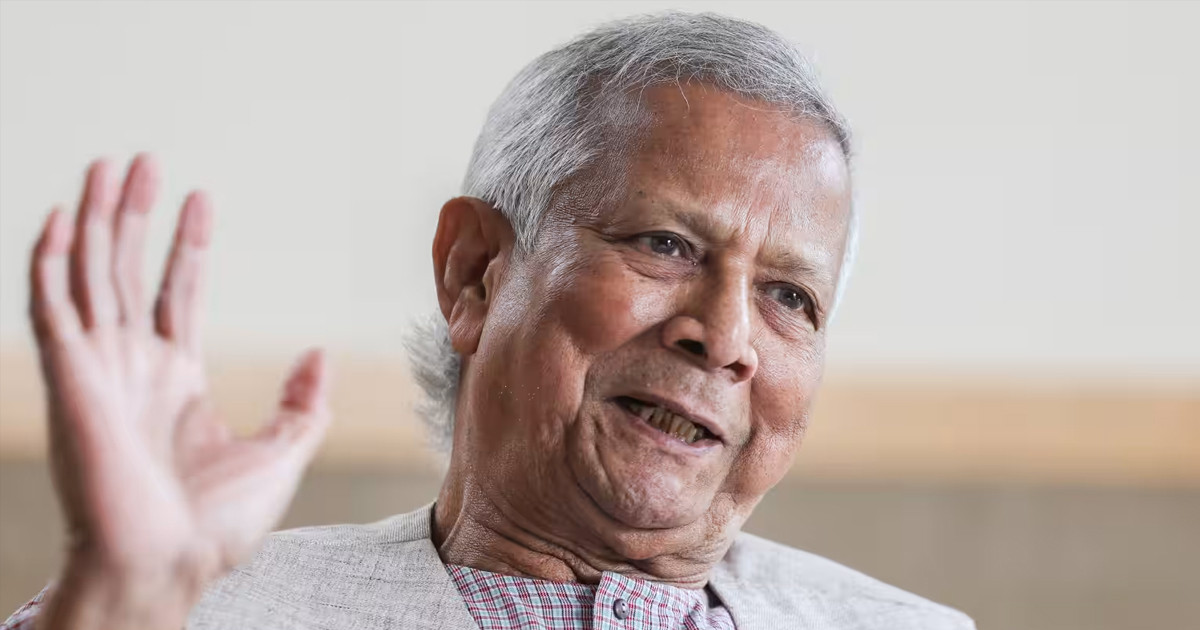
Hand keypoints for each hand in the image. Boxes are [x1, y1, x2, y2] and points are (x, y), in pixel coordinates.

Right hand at [28, 156, 331, 628]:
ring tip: (107, 164)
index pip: (175, 293)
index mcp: (174, 379)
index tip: (199, 198)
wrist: (165, 567)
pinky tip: (57, 217)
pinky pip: (50, 309)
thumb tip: (319, 353)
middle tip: (142, 159)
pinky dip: (49, 262)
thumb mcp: (280, 453)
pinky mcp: (68, 380)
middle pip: (126, 270)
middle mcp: (131, 366)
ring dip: (93, 219)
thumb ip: (301, 403)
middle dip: (132, 214)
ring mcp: (97, 370)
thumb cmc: (214, 526)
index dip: (187, 245)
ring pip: (89, 274)